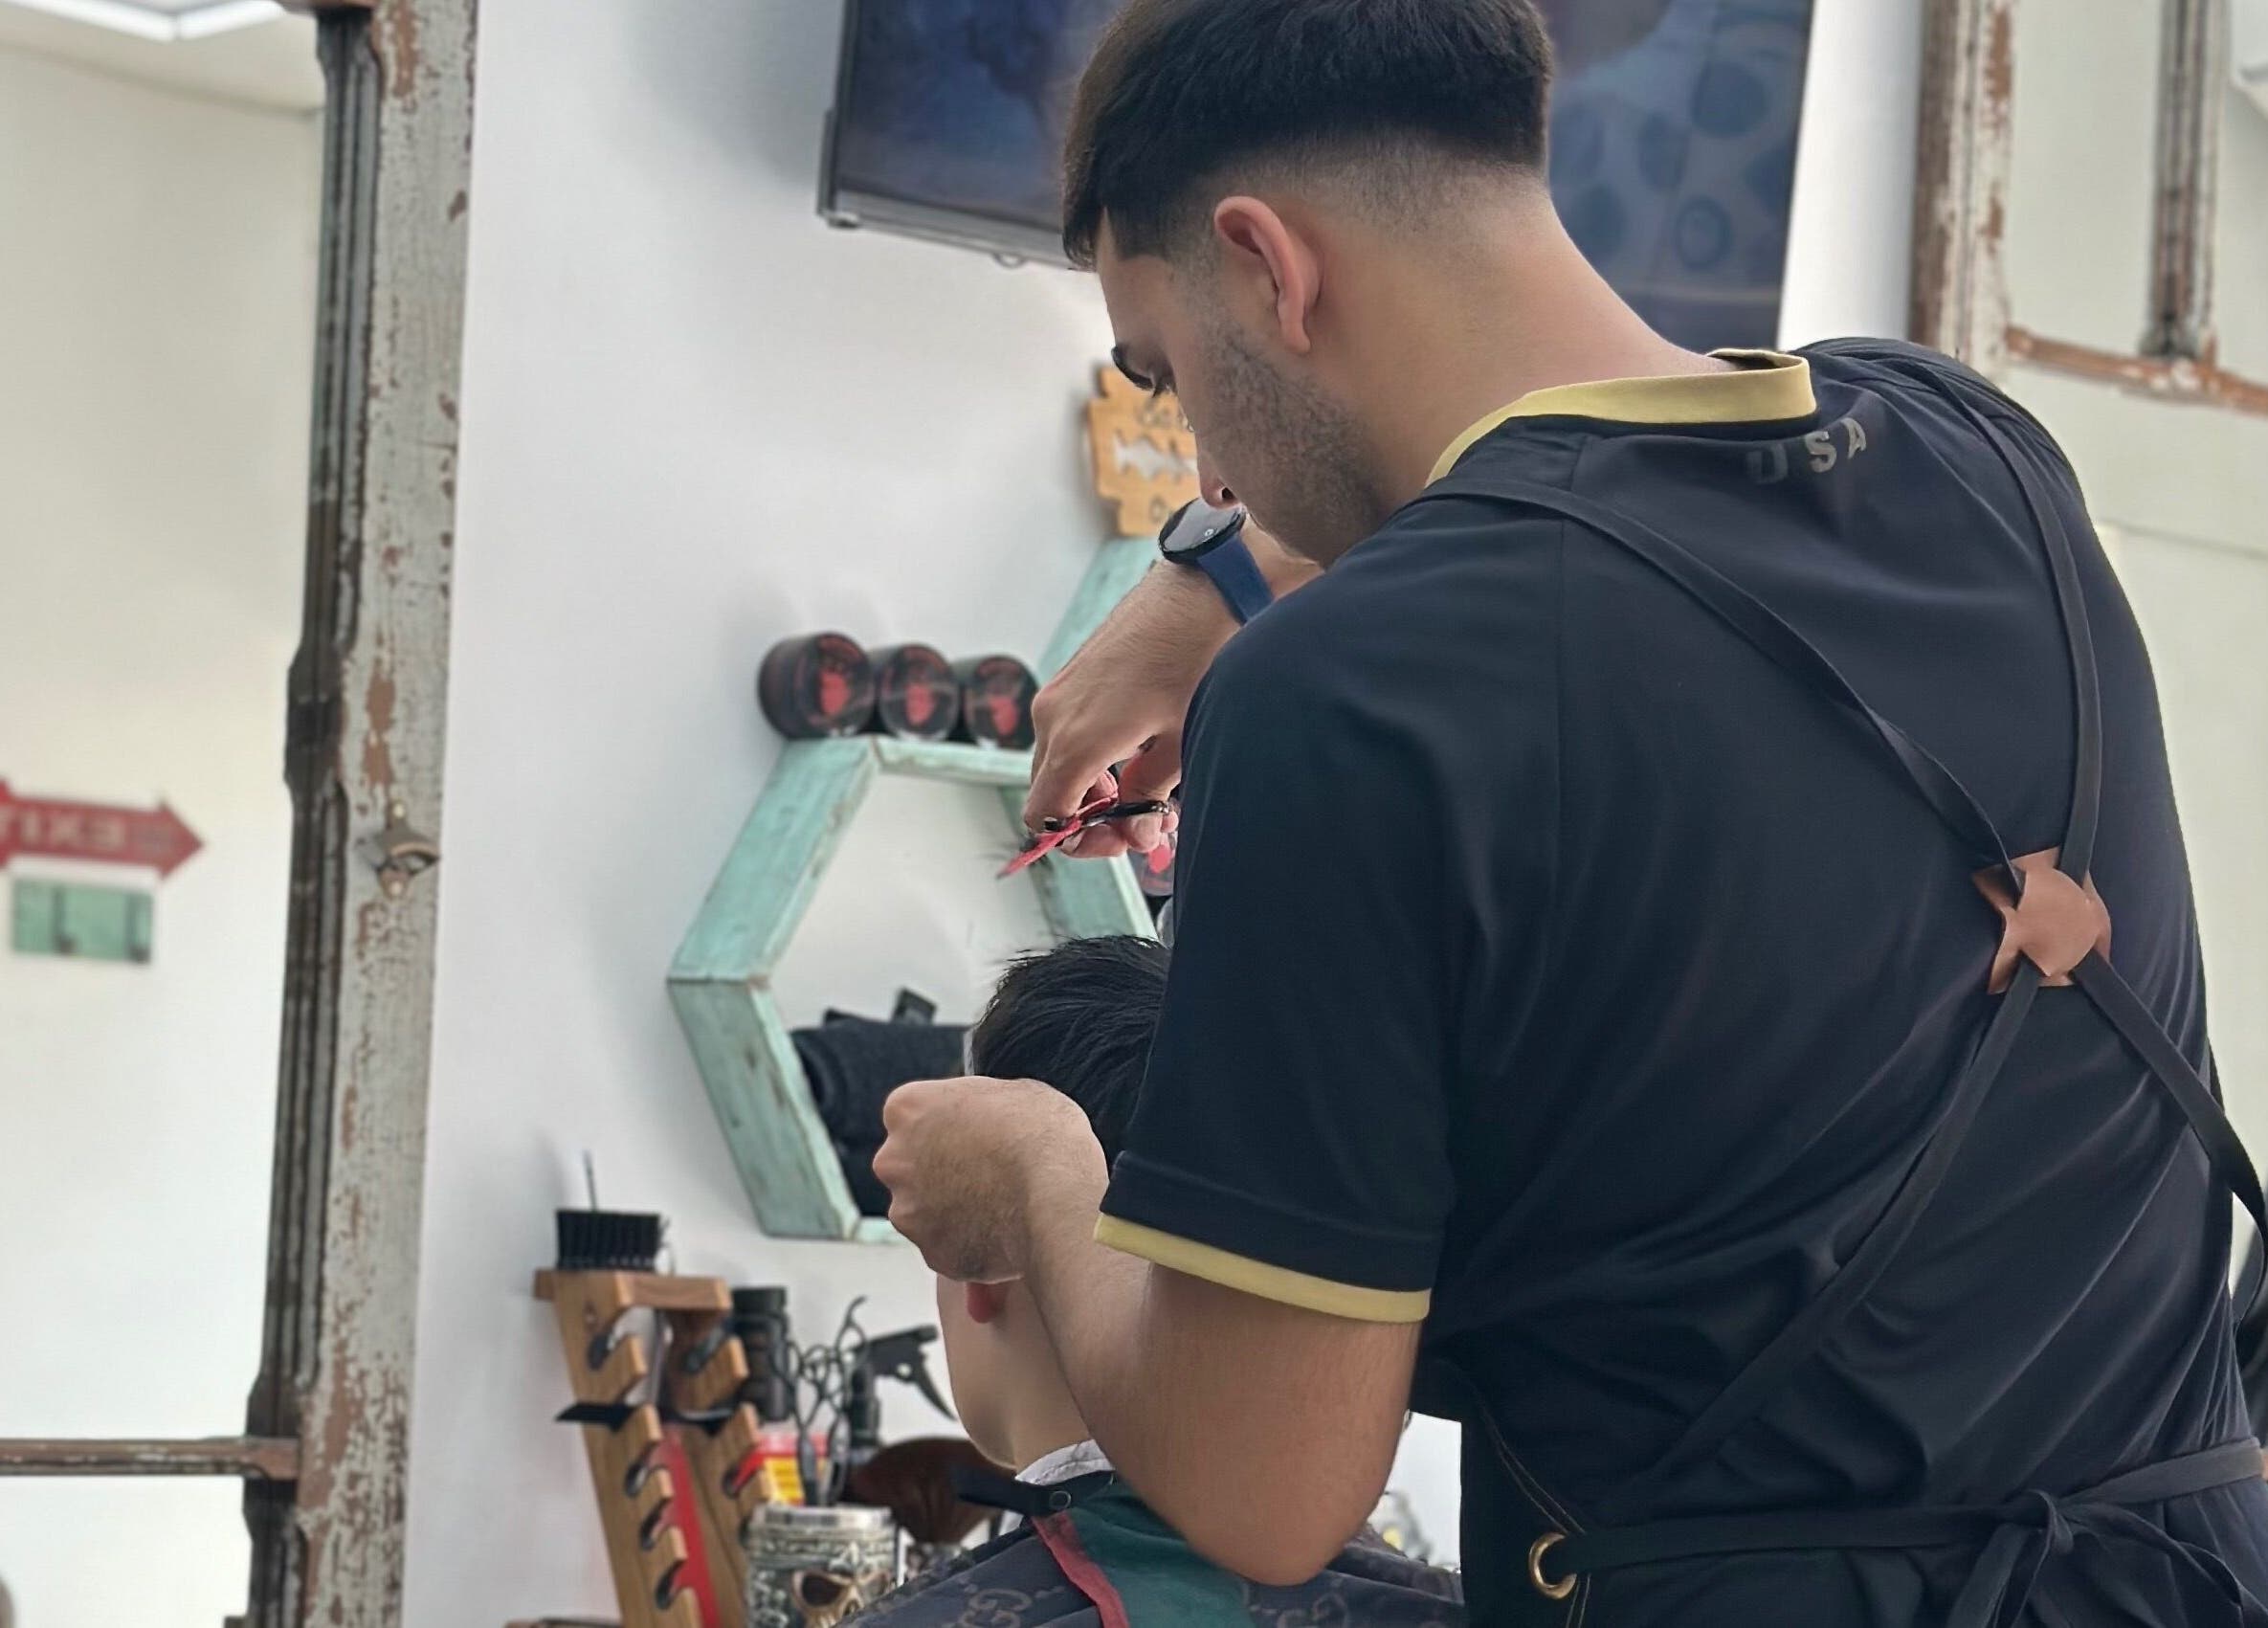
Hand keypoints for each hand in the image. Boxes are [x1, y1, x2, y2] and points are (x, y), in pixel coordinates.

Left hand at [874, 1076, 1109, 1281]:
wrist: (1059, 1194)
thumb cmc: (1042, 1133)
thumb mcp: (1008, 1092)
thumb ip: (975, 1107)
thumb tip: (981, 1121)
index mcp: (907, 1110)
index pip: (911, 1116)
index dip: (945, 1126)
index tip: (970, 1136)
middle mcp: (894, 1161)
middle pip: (909, 1166)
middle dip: (939, 1171)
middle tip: (984, 1173)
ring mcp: (908, 1212)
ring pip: (924, 1211)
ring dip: (951, 1210)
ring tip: (1001, 1206)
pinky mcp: (932, 1253)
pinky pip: (947, 1247)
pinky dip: (969, 1243)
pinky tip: (1004, 1232)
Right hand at [1024, 563, 1230, 860]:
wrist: (1208, 585)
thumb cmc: (1201, 657)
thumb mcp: (1183, 740)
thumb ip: (1151, 793)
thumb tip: (1137, 826)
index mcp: (1077, 739)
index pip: (1044, 817)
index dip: (1079, 842)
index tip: (1121, 840)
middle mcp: (1055, 715)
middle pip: (1048, 794)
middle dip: (1092, 819)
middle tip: (1145, 822)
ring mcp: (1061, 692)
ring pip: (1057, 764)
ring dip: (1094, 790)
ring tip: (1150, 790)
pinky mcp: (1075, 676)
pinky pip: (1067, 733)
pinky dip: (1094, 757)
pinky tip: (1140, 755)